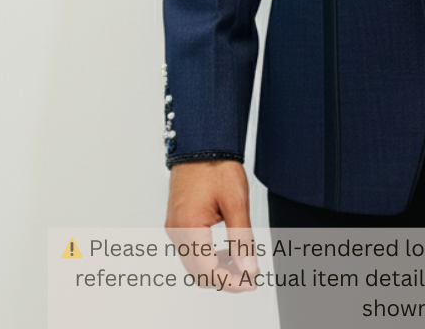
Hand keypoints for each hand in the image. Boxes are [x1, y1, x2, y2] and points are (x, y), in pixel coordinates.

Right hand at [165, 160, 259, 291]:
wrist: (202, 143)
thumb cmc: (216, 166)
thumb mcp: (236, 201)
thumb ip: (242, 238)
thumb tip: (249, 267)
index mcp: (189, 226)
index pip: (208, 271)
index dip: (231, 282)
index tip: (251, 281)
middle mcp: (176, 230)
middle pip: (198, 273)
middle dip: (225, 279)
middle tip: (250, 276)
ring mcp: (174, 227)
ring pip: (194, 264)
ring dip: (217, 269)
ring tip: (242, 263)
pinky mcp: (177, 222)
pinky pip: (191, 250)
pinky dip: (209, 257)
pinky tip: (228, 250)